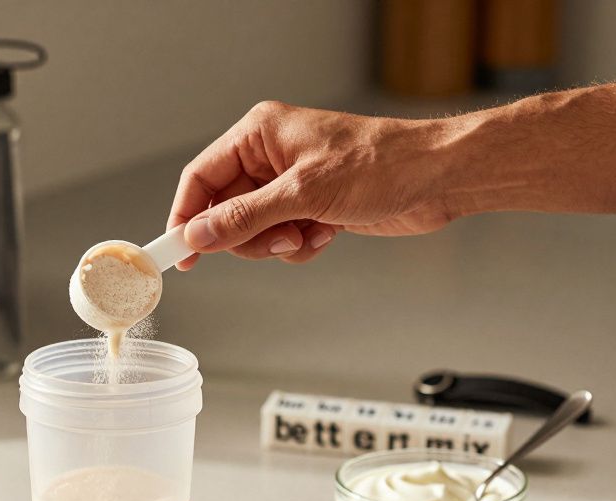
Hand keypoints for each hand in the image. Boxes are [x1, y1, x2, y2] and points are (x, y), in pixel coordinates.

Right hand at [167, 101, 454, 268]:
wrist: (437, 178)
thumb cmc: (383, 163)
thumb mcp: (305, 193)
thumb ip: (246, 217)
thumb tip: (200, 235)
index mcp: (260, 134)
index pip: (201, 177)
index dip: (187, 216)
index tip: (178, 251)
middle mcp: (270, 157)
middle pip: (225, 210)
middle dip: (247, 235)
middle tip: (276, 241)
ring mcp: (290, 184)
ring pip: (253, 231)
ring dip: (277, 243)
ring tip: (308, 234)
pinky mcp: (311, 207)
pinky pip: (281, 239)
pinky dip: (300, 245)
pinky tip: (327, 234)